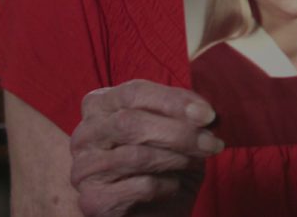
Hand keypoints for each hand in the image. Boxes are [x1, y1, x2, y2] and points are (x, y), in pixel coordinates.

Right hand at [68, 79, 222, 216]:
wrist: (155, 210)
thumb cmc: (165, 164)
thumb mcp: (179, 132)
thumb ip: (185, 115)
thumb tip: (203, 111)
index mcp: (100, 105)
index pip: (134, 92)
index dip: (173, 101)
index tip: (208, 114)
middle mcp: (85, 134)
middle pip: (131, 122)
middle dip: (179, 132)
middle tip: (212, 143)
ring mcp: (84, 169)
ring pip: (136, 156)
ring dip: (177, 158)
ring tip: (195, 162)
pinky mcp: (92, 201)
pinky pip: (139, 186)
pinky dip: (167, 185)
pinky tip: (173, 185)